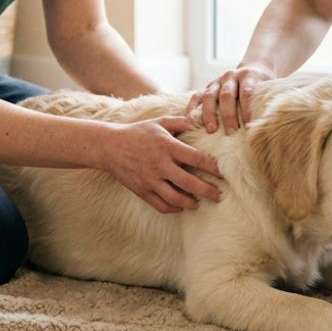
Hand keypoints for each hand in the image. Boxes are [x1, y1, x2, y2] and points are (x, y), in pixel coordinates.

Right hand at [101, 116, 222, 213]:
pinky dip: (173, 209)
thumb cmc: (137, 133)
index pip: (195, 158)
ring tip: (199, 203)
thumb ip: (180, 122)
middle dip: (207, 191)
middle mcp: (160, 165)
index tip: (223, 172)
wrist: (109, 147)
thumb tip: (200, 122)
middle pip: (189, 183)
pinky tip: (180, 206)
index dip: (212, 167)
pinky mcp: (141, 190)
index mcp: (167, 146)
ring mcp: (150, 180)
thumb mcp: (159, 122)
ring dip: (190, 203)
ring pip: (175, 199)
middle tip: (219, 195)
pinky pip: (160, 205)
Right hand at [186, 66, 274, 134]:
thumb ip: (264, 104)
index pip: (247, 93)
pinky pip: (196, 96)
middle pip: (227, 95)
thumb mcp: (267, 91)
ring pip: (210, 95)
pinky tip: (189, 121)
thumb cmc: (263, 86)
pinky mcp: (207, 86)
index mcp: (248, 76)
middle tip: (231, 133)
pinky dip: (192, 108)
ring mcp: (217, 81)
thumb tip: (266, 129)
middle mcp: (231, 77)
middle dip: (228, 115)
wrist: (254, 68)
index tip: (248, 127)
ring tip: (211, 130)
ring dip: (210, 114)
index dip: (246, 109)